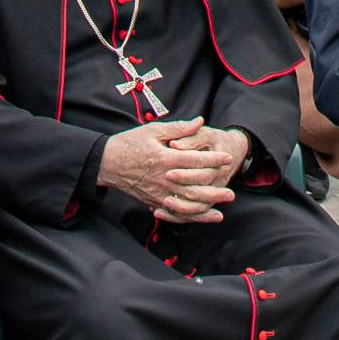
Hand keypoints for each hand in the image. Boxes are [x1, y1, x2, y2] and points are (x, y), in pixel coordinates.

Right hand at [99, 118, 245, 218]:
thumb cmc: (130, 143)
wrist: (107, 163)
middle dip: (215, 190)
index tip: (227, 158)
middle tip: (231, 193)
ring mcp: (159, 193)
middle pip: (194, 188)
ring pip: (187, 205)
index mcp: (165, 158)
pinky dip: (190, 218)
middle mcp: (164, 179)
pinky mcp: (154, 202)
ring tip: (222, 208)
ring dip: (206, 208)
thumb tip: (200, 121)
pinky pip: (175, 214)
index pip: (195, 161)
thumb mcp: (153, 130)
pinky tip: (202, 217)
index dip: (213, 159)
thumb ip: (179, 128)